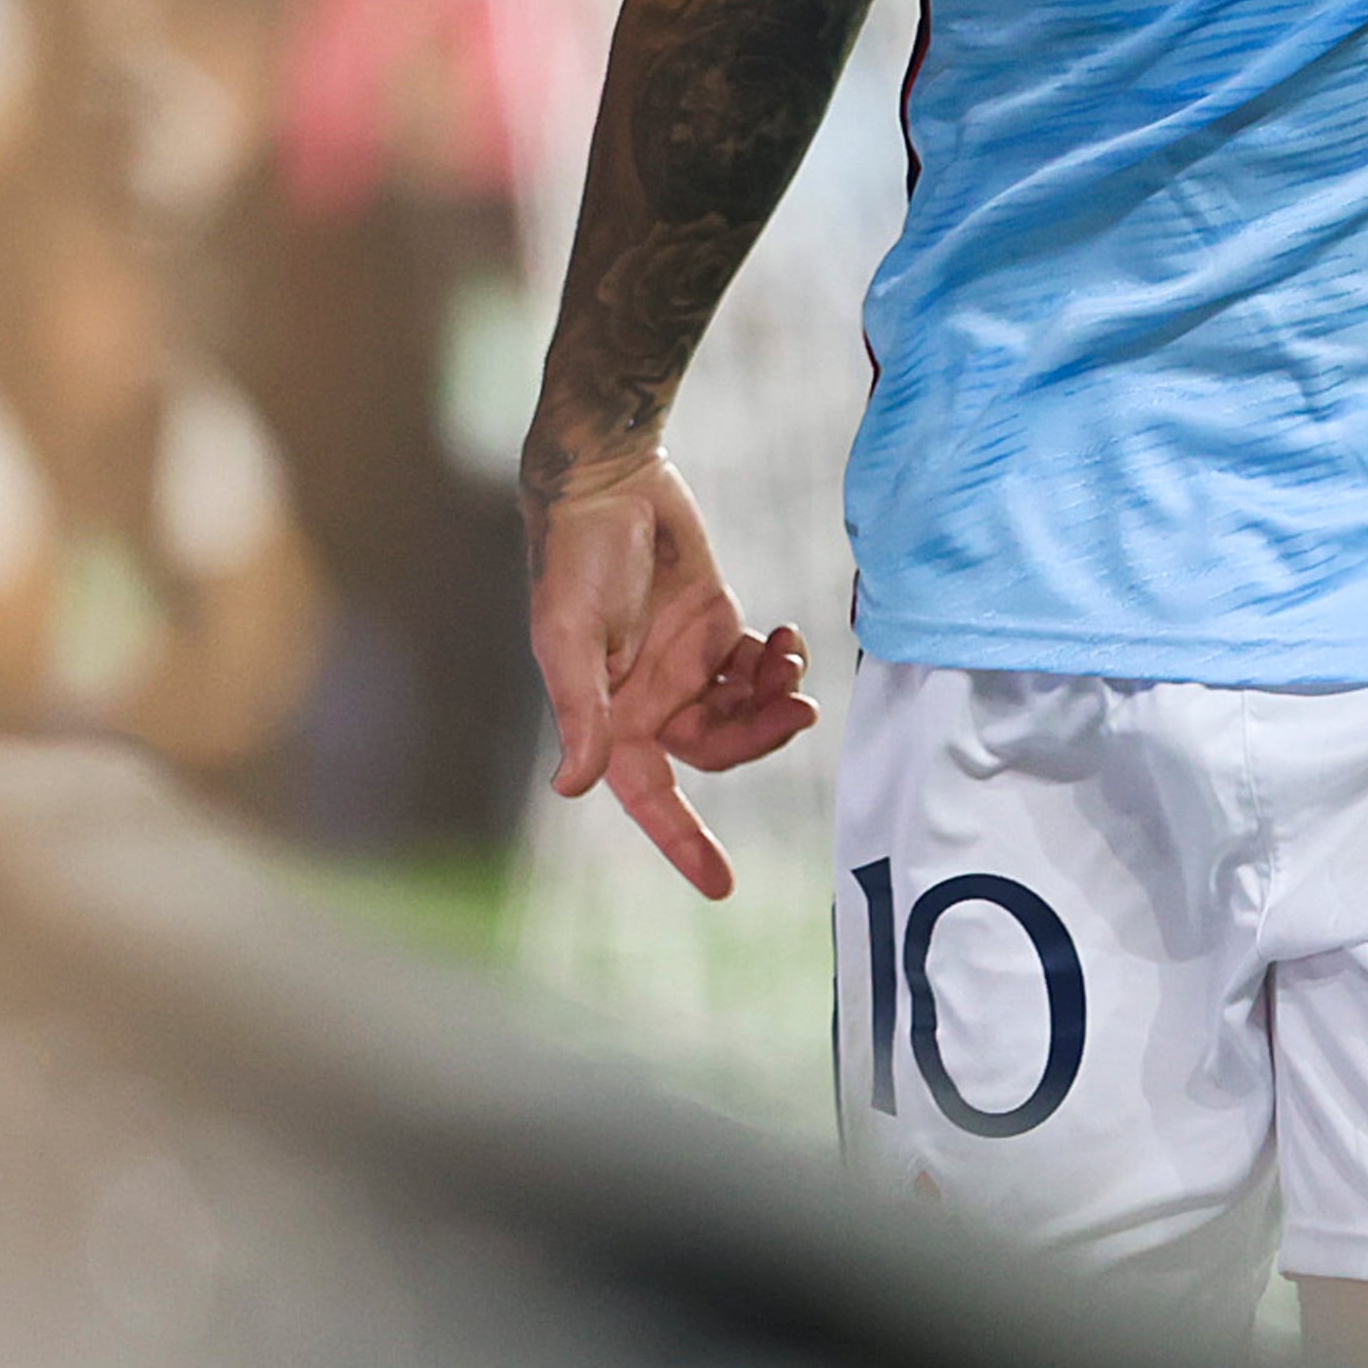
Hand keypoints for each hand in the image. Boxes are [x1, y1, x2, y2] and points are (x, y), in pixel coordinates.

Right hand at [524, 446, 817, 898]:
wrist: (608, 481)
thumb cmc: (575, 556)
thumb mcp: (571, 635)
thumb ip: (582, 710)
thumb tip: (573, 786)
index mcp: (611, 715)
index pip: (649, 796)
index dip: (683, 842)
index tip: (722, 886)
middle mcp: (650, 700)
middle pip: (719, 750)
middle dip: (761, 737)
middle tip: (797, 708)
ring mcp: (687, 664)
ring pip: (747, 711)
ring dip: (777, 696)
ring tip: (789, 660)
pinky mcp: (715, 625)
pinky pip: (759, 666)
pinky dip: (780, 660)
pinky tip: (787, 638)